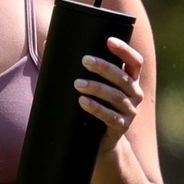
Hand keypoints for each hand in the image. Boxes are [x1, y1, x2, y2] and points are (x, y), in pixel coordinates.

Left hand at [74, 36, 143, 155]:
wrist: (98, 142)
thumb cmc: (91, 106)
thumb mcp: (88, 86)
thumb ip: (72, 66)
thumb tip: (48, 42)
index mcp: (130, 80)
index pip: (135, 61)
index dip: (125, 50)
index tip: (109, 41)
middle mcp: (134, 94)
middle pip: (123, 77)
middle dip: (104, 67)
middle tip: (84, 60)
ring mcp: (130, 112)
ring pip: (116, 96)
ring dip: (97, 87)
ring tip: (77, 83)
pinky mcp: (121, 128)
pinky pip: (110, 117)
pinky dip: (96, 108)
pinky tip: (83, 101)